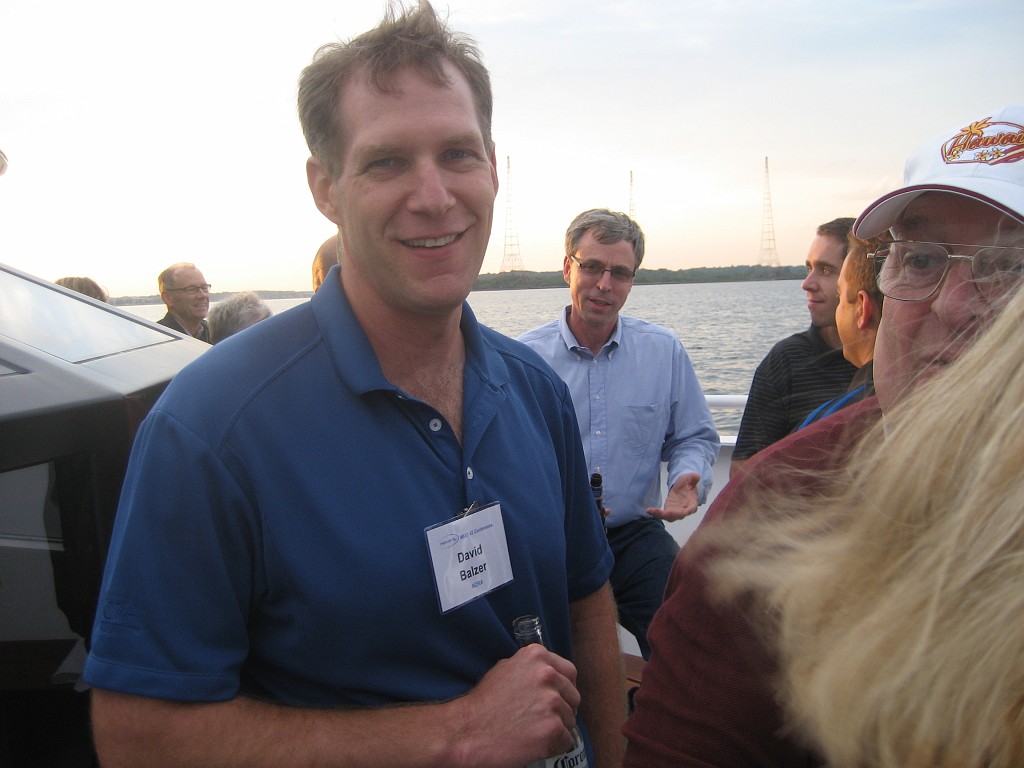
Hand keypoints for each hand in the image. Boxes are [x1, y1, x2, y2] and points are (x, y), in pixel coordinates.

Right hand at [443, 643, 580, 767]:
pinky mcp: (553, 728)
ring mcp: (552, 702)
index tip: (555, 699)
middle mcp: (548, 675)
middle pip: (573, 697)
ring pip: (570, 720)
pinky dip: (553, 746)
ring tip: (532, 732)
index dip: (563, 689)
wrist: (467, 731)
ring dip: (556, 730)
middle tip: (542, 720)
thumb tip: (549, 675)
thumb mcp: (505, 669)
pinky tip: (534, 744)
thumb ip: (530, 669)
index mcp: (537, 656)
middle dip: (562, 710)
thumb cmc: (483, 703)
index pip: (569, 672)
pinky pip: (566, 741)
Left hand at [646, 472, 699, 520]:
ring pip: (669, 517)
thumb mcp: (690, 478)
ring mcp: (676, 511)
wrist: (683, 486)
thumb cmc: (688, 483)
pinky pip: (662, 514)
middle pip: (678, 516)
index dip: (686, 511)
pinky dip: (656, 513)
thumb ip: (693, 477)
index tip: (682, 512)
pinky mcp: (668, 510)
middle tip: (664, 513)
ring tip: (651, 511)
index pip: (691, 509)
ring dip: (661, 515)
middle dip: (671, 515)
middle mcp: (684, 510)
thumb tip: (696, 476)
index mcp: (692, 503)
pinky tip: (649, 510)